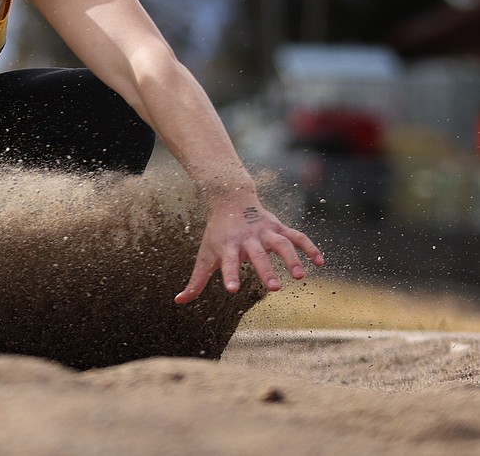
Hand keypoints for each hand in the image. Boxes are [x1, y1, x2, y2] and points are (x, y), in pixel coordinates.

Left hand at [174, 202, 323, 304]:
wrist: (230, 198)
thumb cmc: (216, 234)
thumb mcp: (204, 255)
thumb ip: (196, 281)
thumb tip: (178, 301)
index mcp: (228, 245)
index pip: (228, 262)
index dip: (230, 275)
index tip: (232, 290)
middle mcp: (248, 238)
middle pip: (258, 254)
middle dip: (266, 270)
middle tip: (274, 288)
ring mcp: (265, 231)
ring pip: (281, 243)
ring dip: (292, 258)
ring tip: (300, 276)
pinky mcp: (279, 227)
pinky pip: (297, 236)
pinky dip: (309, 247)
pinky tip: (320, 262)